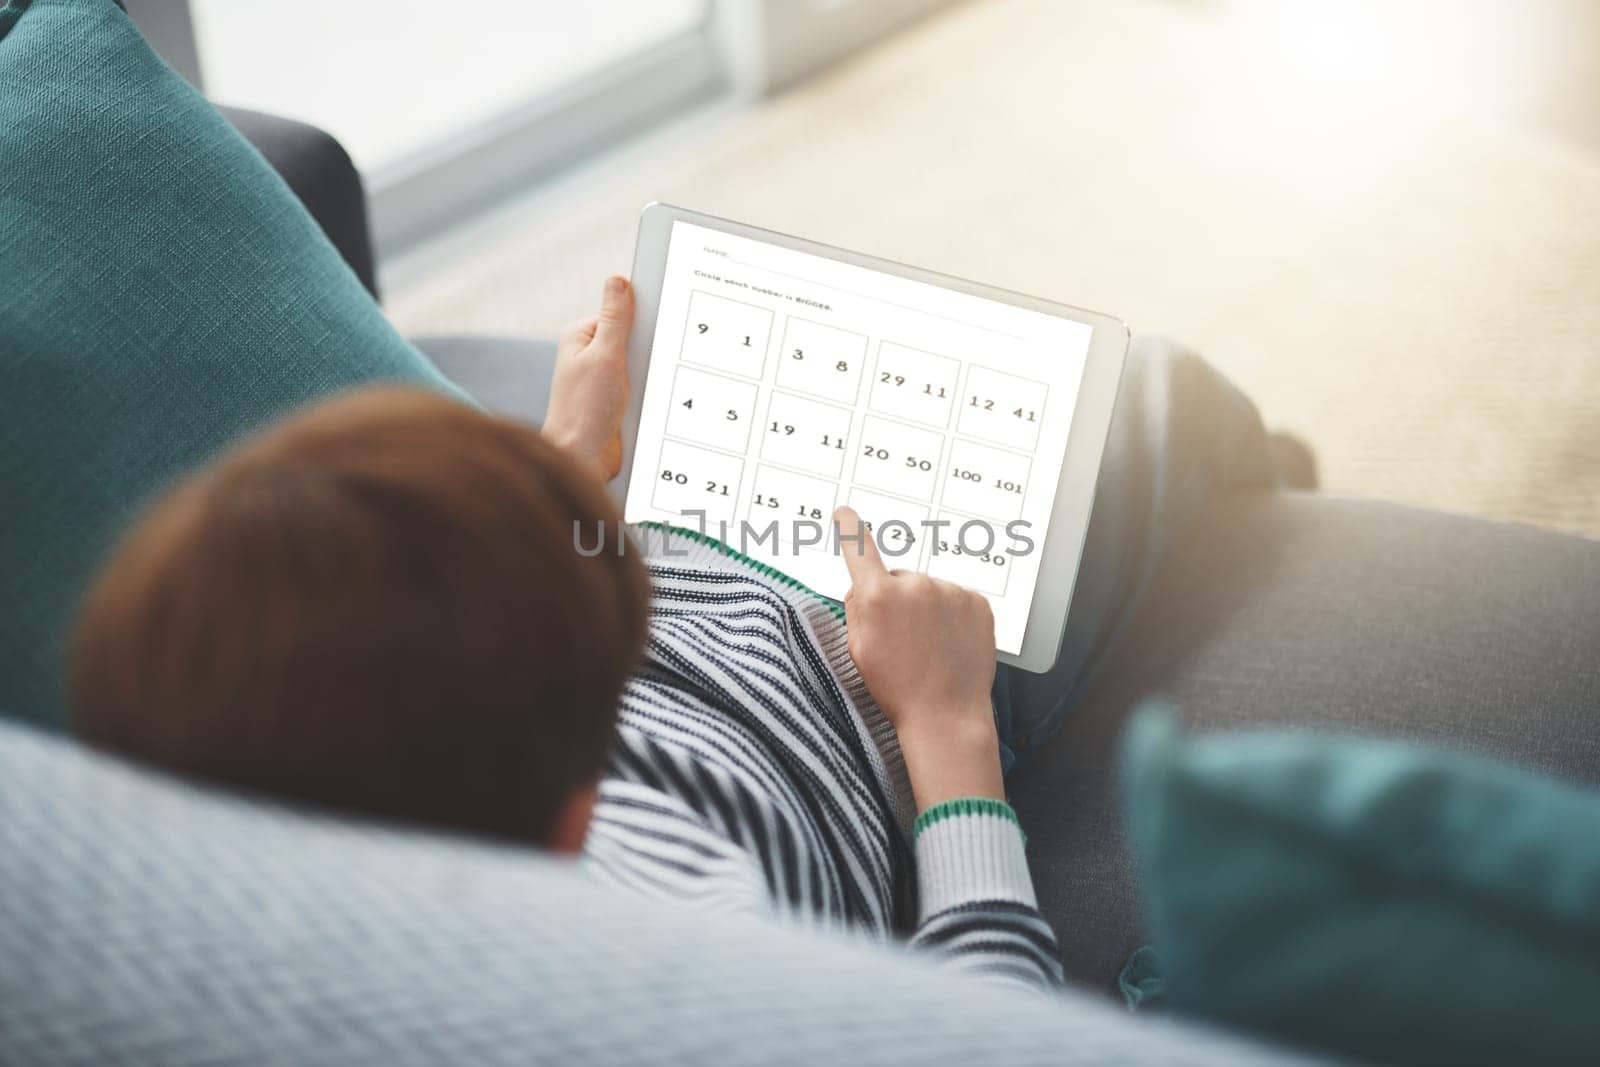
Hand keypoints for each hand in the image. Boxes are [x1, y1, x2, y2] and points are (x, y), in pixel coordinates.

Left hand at [543, 275, 633, 480]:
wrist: (584, 460)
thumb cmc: (584, 411)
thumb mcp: (605, 356)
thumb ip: (615, 319)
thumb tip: (618, 280)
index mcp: (581, 336)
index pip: (623, 313)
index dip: (644, 320)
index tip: (659, 329)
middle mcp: (591, 355)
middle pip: (636, 339)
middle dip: (649, 352)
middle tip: (647, 368)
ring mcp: (605, 379)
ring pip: (642, 365)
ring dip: (651, 377)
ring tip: (644, 392)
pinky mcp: (617, 401)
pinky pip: (644, 388)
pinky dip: (651, 394)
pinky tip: (651, 403)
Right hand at [835, 507, 1003, 810]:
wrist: (945, 715)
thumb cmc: (897, 688)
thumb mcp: (858, 649)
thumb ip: (857, 609)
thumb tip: (864, 585)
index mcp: (877, 597)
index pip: (859, 550)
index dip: (849, 529)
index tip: (844, 512)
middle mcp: (914, 585)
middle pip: (898, 580)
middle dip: (897, 600)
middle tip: (902, 641)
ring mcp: (950, 591)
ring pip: (929, 592)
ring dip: (926, 610)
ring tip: (929, 649)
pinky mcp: (977, 602)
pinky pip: (956, 600)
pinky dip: (952, 617)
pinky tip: (948, 644)